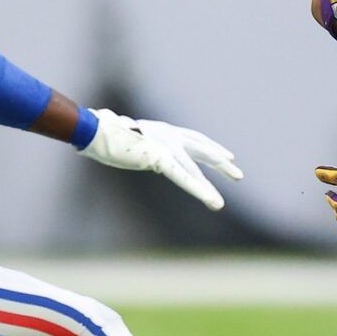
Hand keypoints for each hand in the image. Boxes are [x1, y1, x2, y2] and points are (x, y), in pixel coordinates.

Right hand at [81, 110, 242, 210]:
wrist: (97, 130)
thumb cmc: (107, 135)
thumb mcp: (131, 141)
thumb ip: (143, 147)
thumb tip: (143, 153)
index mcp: (164, 130)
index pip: (195, 139)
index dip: (212, 148)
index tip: (227, 156)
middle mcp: (170, 136)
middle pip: (202, 151)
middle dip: (221, 164)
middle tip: (239, 176)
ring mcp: (166, 147)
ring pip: (193, 170)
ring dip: (206, 189)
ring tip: (218, 205)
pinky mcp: (160, 159)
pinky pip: (183, 177)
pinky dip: (198, 190)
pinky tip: (210, 200)